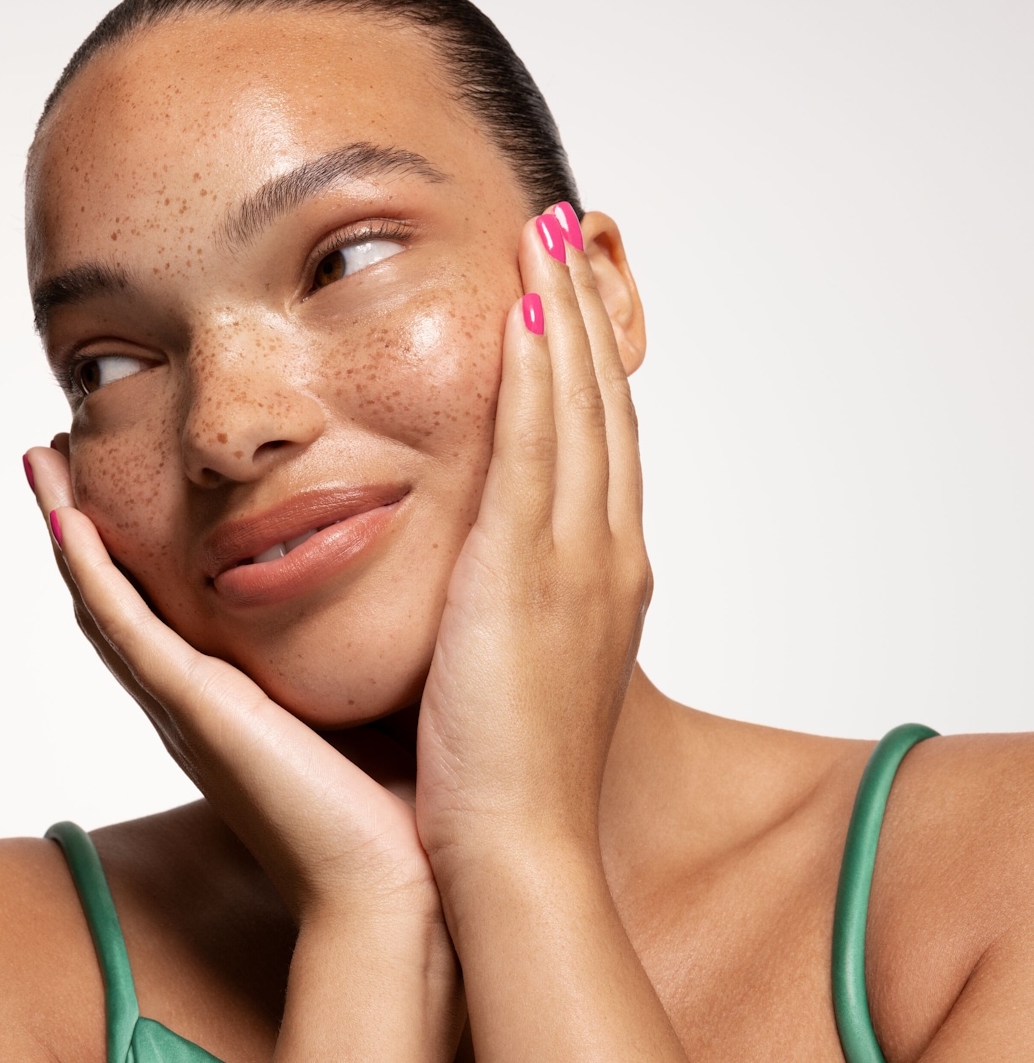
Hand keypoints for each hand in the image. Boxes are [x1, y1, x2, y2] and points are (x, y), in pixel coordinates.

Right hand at [23, 449, 463, 1062]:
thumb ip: (365, 645)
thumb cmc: (395, 807)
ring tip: (42, 462)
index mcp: (228, 698)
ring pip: (102, 601)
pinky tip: (66, 519)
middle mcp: (190, 700)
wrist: (395, 887)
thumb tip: (408, 581)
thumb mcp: (371, 700)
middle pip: (114, 596)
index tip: (121, 477)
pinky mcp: (192, 711)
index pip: (163, 606)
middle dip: (81, 525)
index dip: (131, 544)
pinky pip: (123, 629)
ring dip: (66, 530)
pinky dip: (89, 573)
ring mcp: (182, 705)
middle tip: (56, 454)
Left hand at [415, 205, 652, 862]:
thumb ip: (508, 605)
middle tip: (569, 234)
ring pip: (579, 410)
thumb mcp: (517, 667)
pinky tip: (524, 311)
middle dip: (587, 315)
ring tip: (548, 237)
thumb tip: (478, 574)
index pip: (599, 443)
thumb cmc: (498, 775)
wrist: (510, 849)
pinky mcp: (531, 571)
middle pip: (602, 406)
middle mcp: (605, 553)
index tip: (565, 298)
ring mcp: (576, 559)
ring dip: (565, 316)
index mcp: (601, 576)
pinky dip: (537, 375)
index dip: (588, 365)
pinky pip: (537, 448)